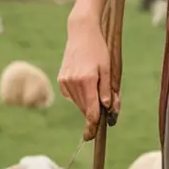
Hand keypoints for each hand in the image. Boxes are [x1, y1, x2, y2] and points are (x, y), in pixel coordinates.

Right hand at [59, 11, 116, 139]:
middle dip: (94, 113)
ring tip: (95, 88)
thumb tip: (107, 108)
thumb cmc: (99, 49)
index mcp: (87, 80)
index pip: (91, 110)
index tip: (93, 135)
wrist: (81, 33)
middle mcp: (74, 82)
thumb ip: (107, 90)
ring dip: (88, 104)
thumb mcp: (108, 68)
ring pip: (79, 103)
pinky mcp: (61, 80)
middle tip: (105, 113)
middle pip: (85, 109)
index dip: (94, 124)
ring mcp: (65, 81)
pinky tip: (85, 83)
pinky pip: (72, 96)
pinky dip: (80, 95)